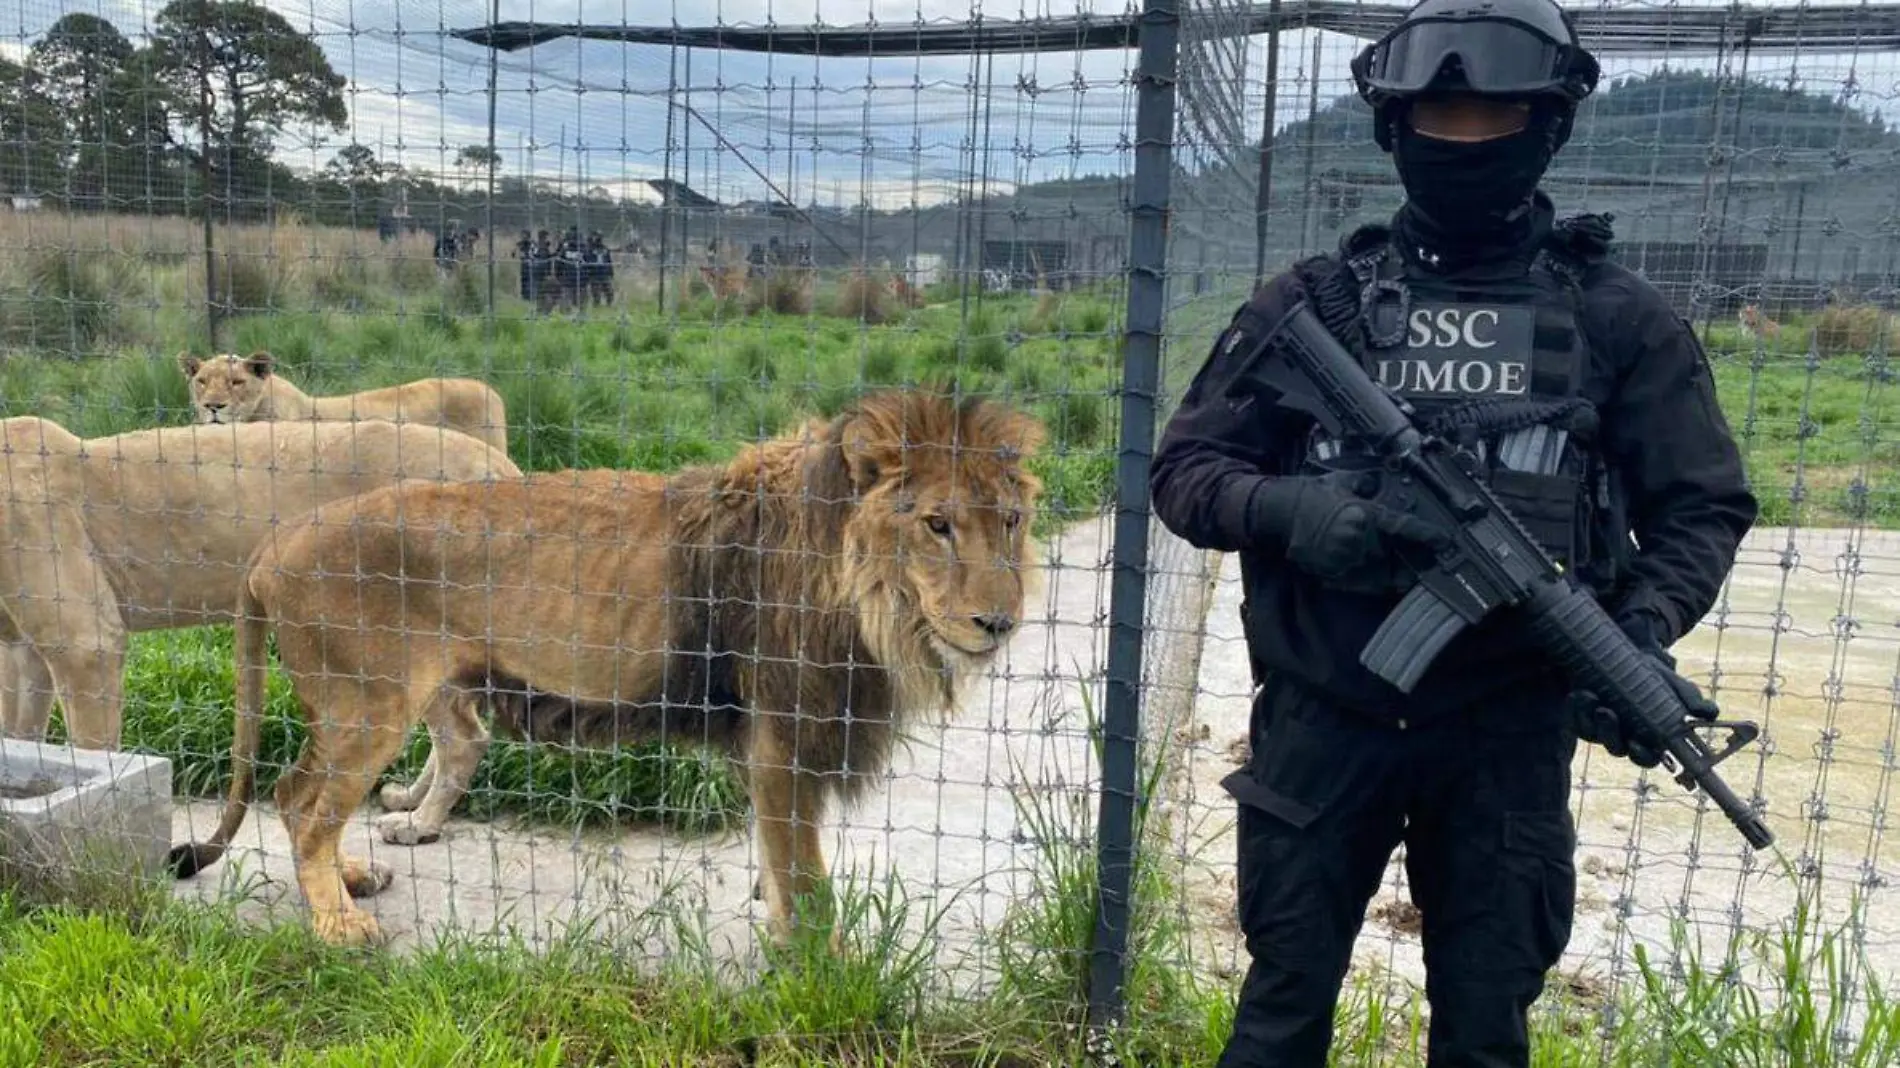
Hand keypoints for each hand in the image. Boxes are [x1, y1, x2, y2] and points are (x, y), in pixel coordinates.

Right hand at [1249, 470, 1449, 589]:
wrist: (1279, 512)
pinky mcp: (1332, 572)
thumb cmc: (1310, 494)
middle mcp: (1359, 540)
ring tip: (1410, 577)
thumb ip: (1365, 484)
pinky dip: (1375, 585)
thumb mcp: (1342, 480)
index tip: (1443, 542)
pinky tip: (1385, 584)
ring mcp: (1345, 559)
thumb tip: (1379, 482)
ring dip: (1396, 576)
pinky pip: (1361, 584)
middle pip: (1396, 555)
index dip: (1426, 536)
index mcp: (1364, 515)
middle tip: (1428, 563)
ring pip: (1381, 573)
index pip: (1404, 527)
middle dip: (1412, 559)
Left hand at [1569, 635, 1719, 768]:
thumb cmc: (1654, 675)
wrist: (1628, 655)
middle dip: (1610, 734)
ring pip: (1594, 735)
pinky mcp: (1582, 716)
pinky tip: (1578, 694)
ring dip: (1589, 719)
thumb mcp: (1673, 683)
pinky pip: (1575, 720)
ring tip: (1590, 696)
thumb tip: (1710, 714)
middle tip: (1605, 712)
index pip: (1648, 757)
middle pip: (1617, 748)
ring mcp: (1602, 728)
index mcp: (1651, 736)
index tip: (1637, 742)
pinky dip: (1575, 709)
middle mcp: (1626, 737)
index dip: (1642, 754)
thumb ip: (1691, 699)